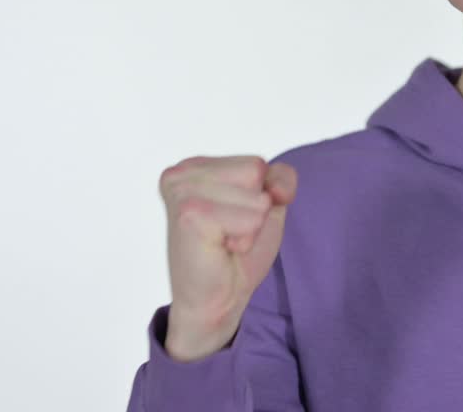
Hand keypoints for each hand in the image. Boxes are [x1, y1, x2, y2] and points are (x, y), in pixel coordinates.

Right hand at [158, 155, 297, 360]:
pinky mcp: (190, 214)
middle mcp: (182, 173)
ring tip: (223, 241)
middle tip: (228, 233)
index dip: (262, 196)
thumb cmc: (236, 253)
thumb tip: (274, 190)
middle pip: (257, 171)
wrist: (216, 300)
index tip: (234, 220)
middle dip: (255, 209)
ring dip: (250, 227)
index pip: (259, 163)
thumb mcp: (268, 205)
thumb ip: (280, 179)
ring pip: (256, 196)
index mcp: (196, 166)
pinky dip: (244, 239)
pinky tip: (219, 249)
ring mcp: (183, 191)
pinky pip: (250, 218)